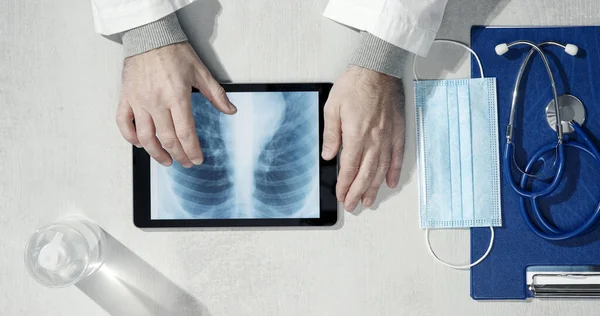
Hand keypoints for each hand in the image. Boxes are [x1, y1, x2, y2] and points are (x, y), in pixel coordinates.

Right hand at [116, 42, 236, 167]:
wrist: (149, 35)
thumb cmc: (174, 52)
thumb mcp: (200, 71)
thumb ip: (216, 94)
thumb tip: (230, 110)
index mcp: (176, 97)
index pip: (185, 133)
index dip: (192, 150)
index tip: (197, 159)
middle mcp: (156, 102)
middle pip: (167, 139)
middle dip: (179, 155)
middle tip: (185, 162)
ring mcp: (139, 101)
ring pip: (145, 137)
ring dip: (156, 153)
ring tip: (166, 160)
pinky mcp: (126, 97)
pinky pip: (124, 123)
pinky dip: (130, 137)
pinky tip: (140, 144)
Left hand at [322, 66, 404, 211]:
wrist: (377, 68)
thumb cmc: (355, 84)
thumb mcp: (332, 108)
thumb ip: (331, 135)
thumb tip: (329, 155)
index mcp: (356, 135)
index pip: (350, 167)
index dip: (345, 185)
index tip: (341, 195)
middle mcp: (374, 139)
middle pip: (366, 174)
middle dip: (357, 192)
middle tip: (353, 205)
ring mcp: (387, 136)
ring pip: (381, 169)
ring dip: (374, 187)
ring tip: (368, 200)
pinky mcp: (397, 130)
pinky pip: (397, 155)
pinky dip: (394, 171)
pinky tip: (391, 182)